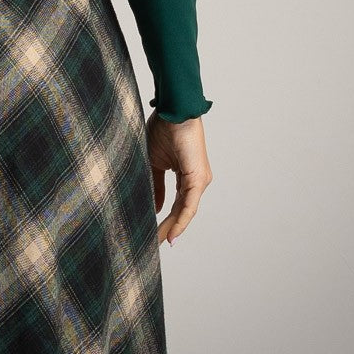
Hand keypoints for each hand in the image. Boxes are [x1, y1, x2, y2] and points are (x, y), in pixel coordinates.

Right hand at [146, 112, 211, 246]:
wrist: (173, 110)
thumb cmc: (164, 128)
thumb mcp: (155, 162)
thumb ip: (156, 185)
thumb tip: (155, 207)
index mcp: (186, 176)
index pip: (175, 204)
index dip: (166, 219)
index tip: (153, 233)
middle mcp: (196, 181)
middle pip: (181, 210)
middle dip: (168, 228)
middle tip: (155, 243)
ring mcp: (199, 180)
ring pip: (186, 210)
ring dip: (173, 227)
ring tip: (160, 241)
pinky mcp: (198, 178)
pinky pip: (189, 204)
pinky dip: (181, 220)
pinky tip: (173, 233)